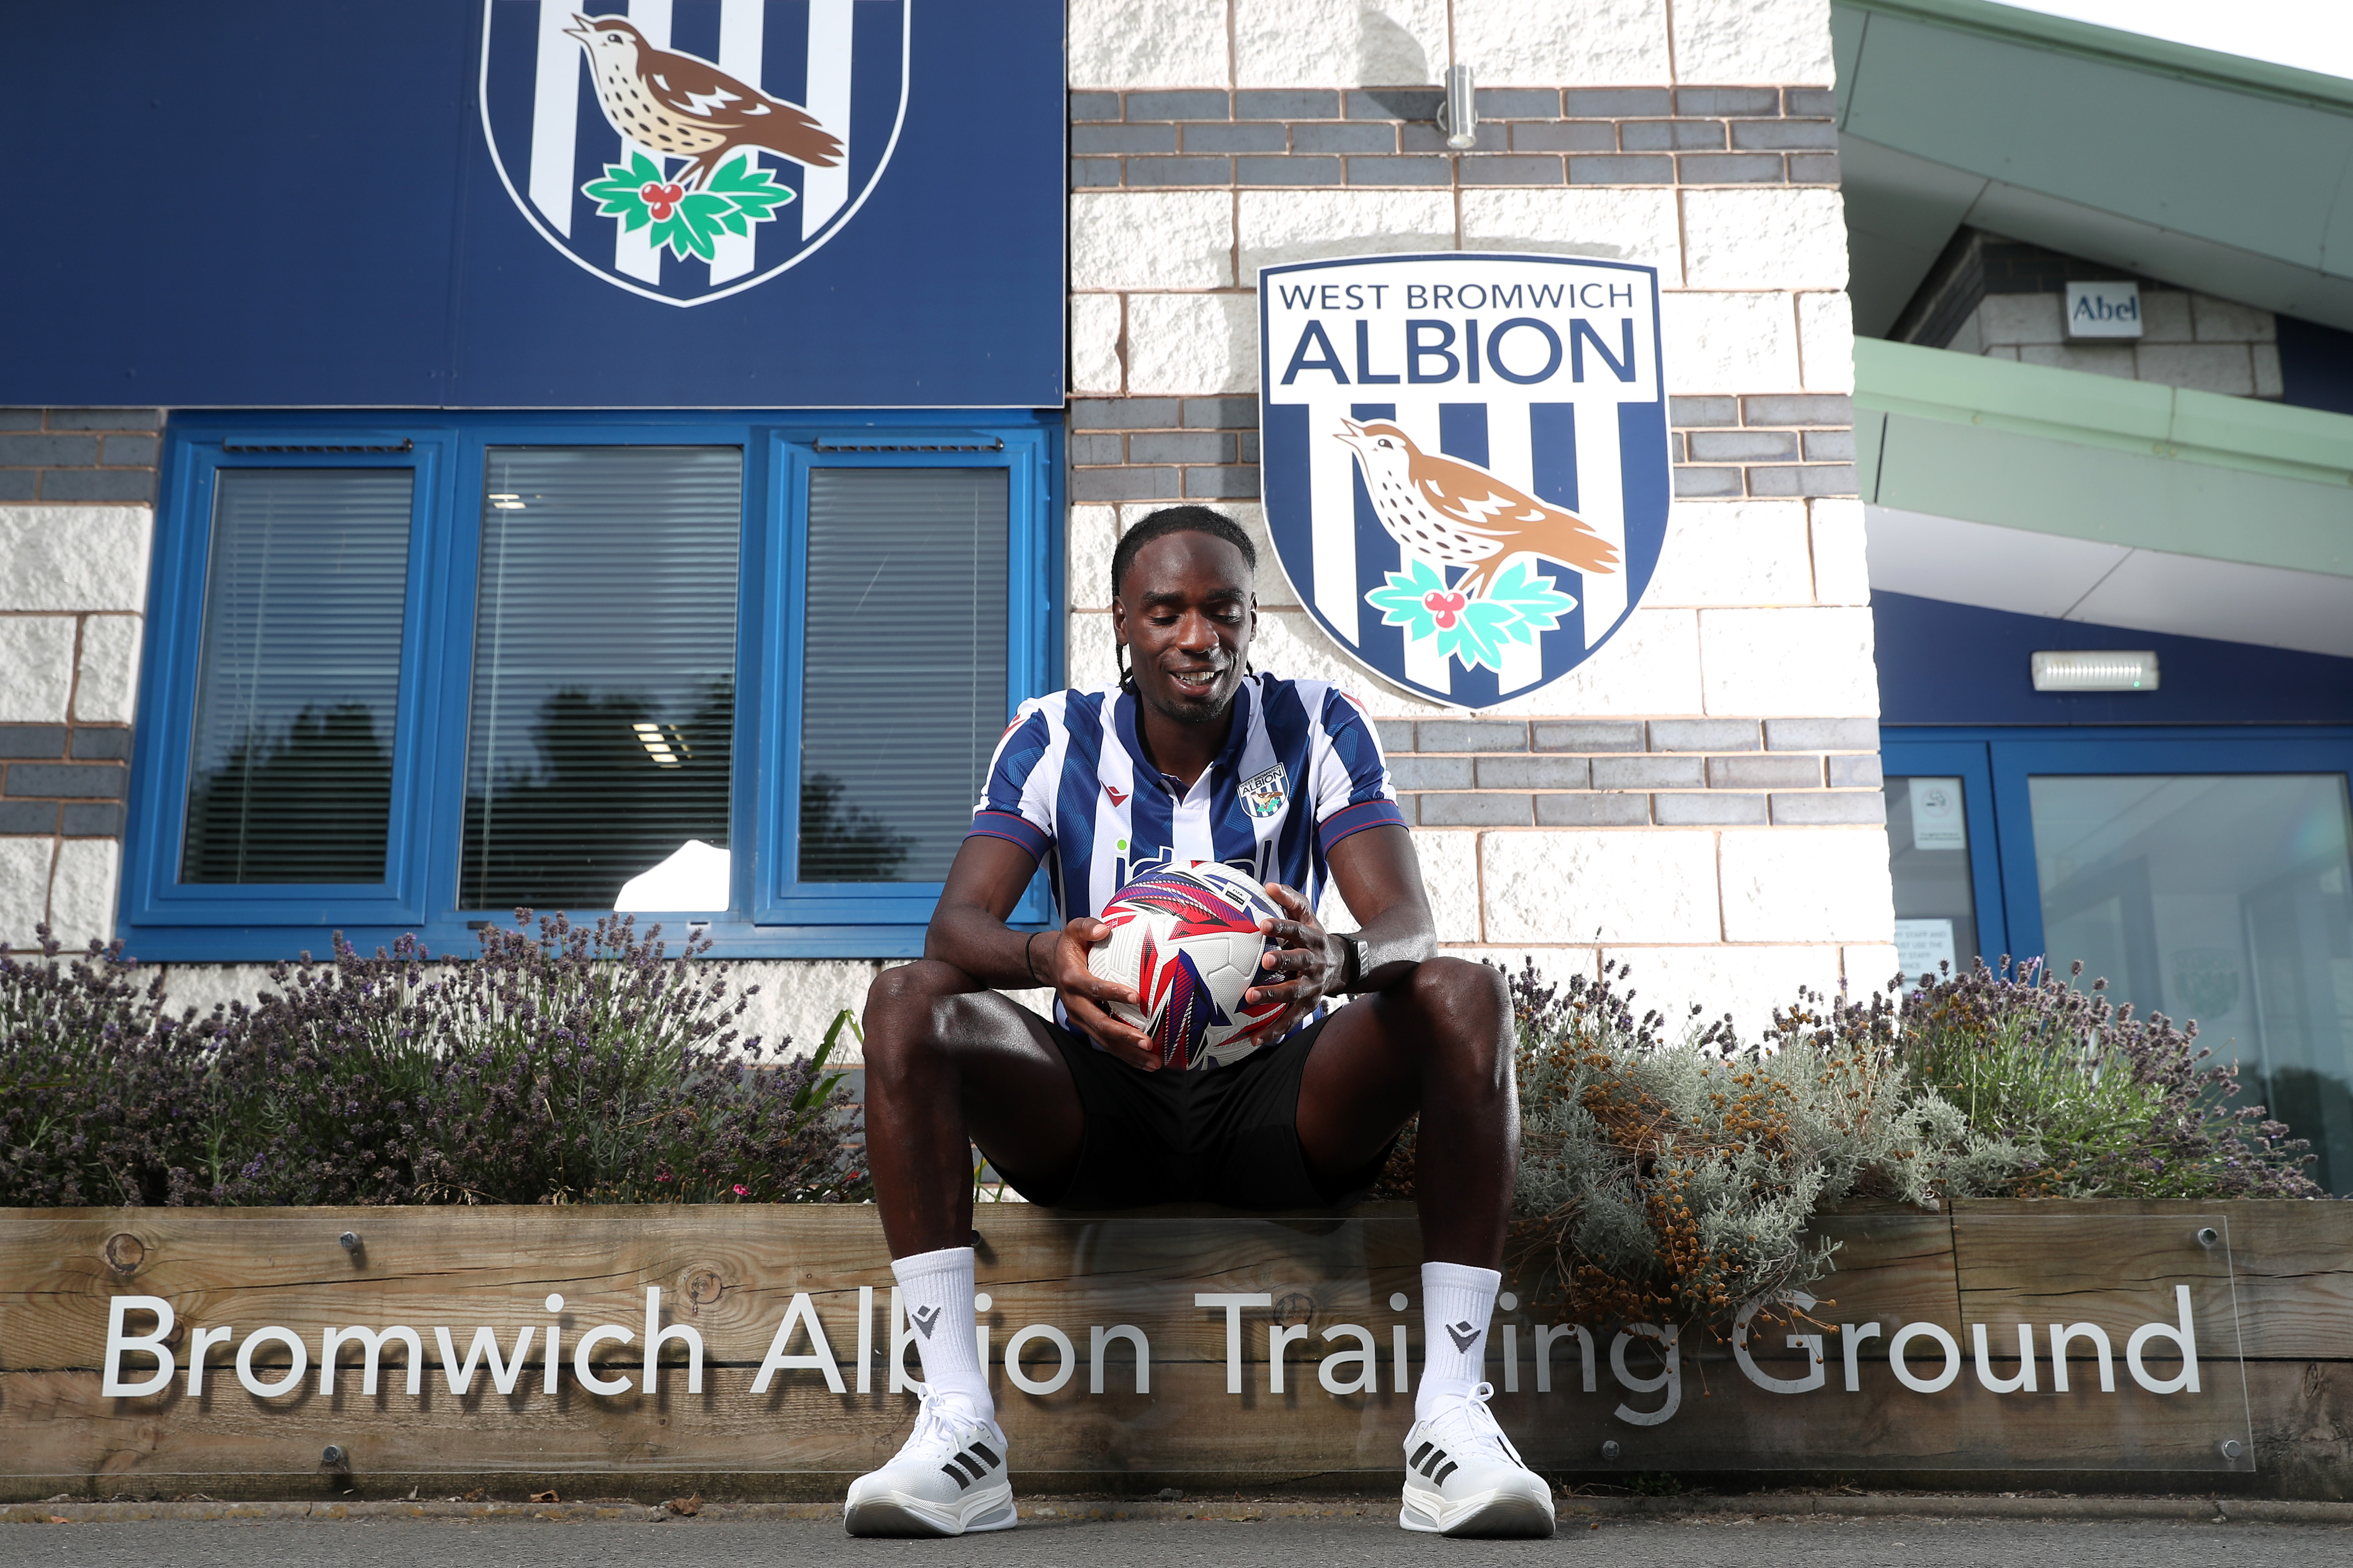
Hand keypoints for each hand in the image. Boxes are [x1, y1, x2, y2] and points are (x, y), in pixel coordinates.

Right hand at [1034, 918, 1157, 1069]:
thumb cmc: (1069, 946)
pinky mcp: (1086, 1025)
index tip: (1137, 998)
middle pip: (1099, 1023)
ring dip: (1128, 1052)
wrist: (1050, 965)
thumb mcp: (1074, 929)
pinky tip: (1145, 1061)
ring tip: (1152, 1062)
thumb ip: (1087, 926)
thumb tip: (1103, 929)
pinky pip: (1106, 1043)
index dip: (1114, 994)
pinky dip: (1125, 1054)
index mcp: (1072, 979)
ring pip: (1103, 1040)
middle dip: (1123, 1035)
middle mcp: (1074, 1003)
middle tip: (1147, 1042)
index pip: (1093, 988)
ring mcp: (1079, 1018)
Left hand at [1248, 883, 1342, 1041]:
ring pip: (1294, 993)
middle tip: (1264, 960)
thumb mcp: (1307, 915)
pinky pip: (1291, 1020)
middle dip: (1283, 961)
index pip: (1297, 930)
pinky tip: (1256, 1039)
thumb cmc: (1314, 936)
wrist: (1342, 965)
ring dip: (1274, 996)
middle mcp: (1315, 964)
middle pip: (1300, 962)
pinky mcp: (1308, 1006)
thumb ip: (1289, 899)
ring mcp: (1312, 987)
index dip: (1282, 927)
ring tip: (1251, 997)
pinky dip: (1275, 1031)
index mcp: (1313, 939)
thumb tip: (1268, 885)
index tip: (1263, 923)